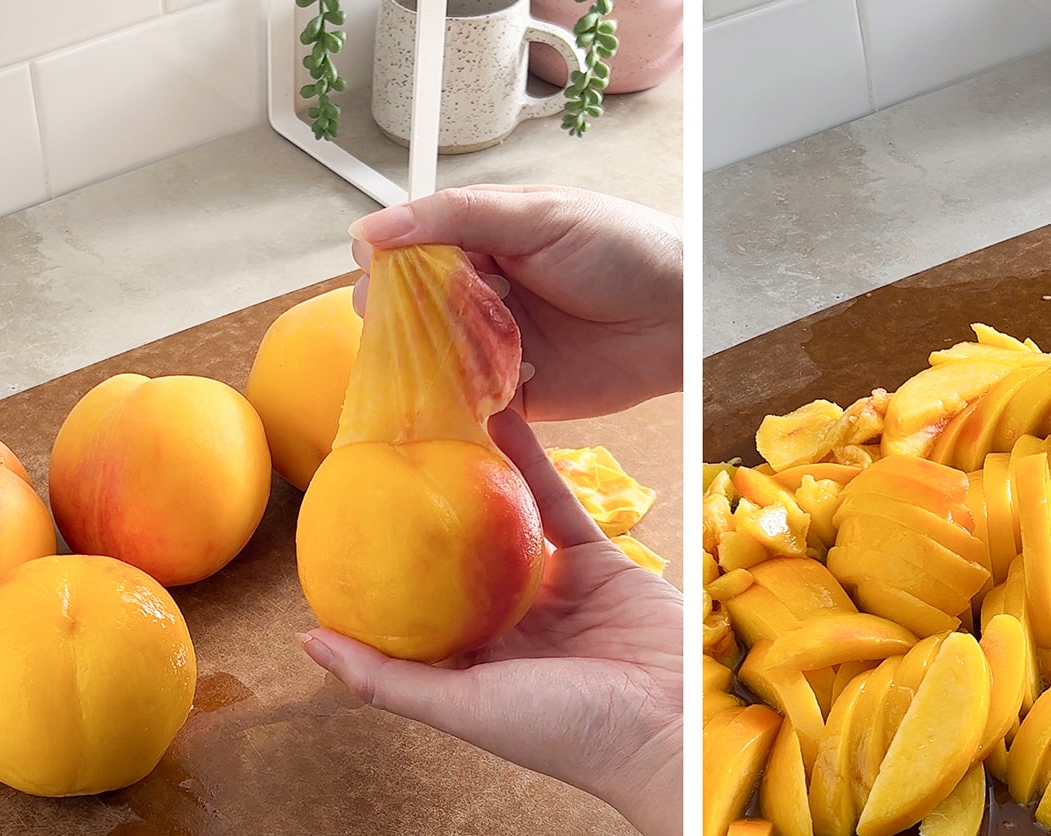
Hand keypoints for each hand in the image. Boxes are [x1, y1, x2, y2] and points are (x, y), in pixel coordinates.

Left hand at [297, 409, 682, 835]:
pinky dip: (533, 462)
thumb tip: (306, 641)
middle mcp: (509, 627)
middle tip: (381, 460)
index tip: (338, 523)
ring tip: (435, 429)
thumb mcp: (464, 708)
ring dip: (475, 478)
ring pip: (504, 524)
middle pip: (455, 562)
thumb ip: (387, 679)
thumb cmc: (566, 733)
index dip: (377, 572)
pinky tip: (502, 420)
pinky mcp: (598, 561)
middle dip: (421, 518)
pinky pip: (557, 504)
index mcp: (472, 666)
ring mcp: (554, 591)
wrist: (673, 725)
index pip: (411, 614)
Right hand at [348, 185, 682, 421]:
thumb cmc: (622, 247)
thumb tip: (368, 231)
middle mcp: (481, 296)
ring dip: (424, 364)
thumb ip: (455, 217)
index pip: (409, 252)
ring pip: (434, 361)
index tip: (377, 275)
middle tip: (402, 324)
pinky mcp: (518, 397)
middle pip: (412, 311)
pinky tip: (451, 399)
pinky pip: (471, 405)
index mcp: (480, 242)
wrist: (683, 313)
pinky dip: (456, 404)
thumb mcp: (536, 215)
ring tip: (428, 360)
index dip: (387, 265)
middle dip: (399, 320)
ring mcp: (497, 348)